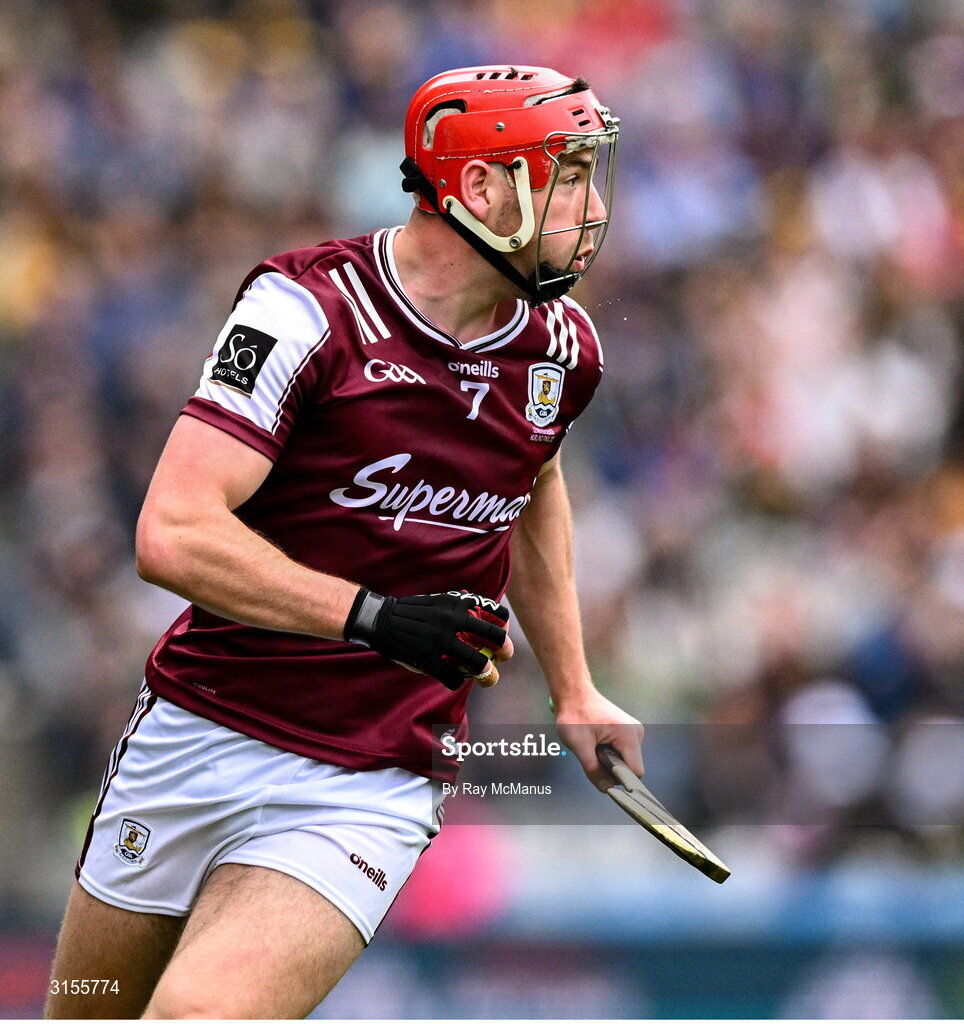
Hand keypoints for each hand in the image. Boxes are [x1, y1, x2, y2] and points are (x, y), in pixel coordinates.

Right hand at [344, 588, 509, 689]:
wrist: (382, 619)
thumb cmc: (414, 612)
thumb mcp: (439, 602)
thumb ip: (459, 610)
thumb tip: (483, 624)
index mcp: (458, 604)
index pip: (494, 612)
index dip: (503, 624)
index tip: (503, 632)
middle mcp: (453, 619)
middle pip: (493, 636)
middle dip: (504, 650)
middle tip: (503, 657)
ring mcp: (440, 640)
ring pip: (476, 661)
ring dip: (487, 673)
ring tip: (487, 677)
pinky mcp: (427, 658)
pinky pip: (450, 677)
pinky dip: (455, 682)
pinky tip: (455, 682)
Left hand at [554, 689, 644, 791]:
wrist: (574, 694)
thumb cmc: (574, 716)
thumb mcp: (579, 745)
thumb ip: (593, 769)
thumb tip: (606, 789)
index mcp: (628, 735)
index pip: (635, 772)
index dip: (620, 780)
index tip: (603, 777)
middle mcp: (636, 733)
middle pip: (631, 767)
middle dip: (613, 769)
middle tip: (593, 754)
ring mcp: (634, 731)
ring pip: (627, 761)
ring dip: (611, 761)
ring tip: (594, 745)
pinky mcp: (628, 731)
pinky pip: (624, 753)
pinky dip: (611, 754)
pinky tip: (598, 742)